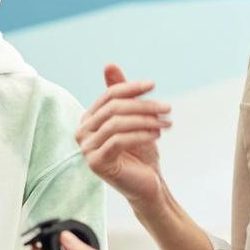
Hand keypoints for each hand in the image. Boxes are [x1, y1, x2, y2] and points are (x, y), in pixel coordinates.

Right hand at [75, 64, 171, 205]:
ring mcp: (86, 148)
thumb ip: (121, 94)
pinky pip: (118, 140)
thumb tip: (109, 64)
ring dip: (146, 120)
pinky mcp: (96, 162)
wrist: (146, 185)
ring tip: (166, 123)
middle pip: (114, 108)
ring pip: (117, 123)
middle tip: (166, 108)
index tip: (153, 85)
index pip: (109, 95)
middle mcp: (82, 132)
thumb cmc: (140, 152)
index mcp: (88, 119)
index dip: (131, 88)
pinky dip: (141, 134)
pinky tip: (157, 134)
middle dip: (143, 105)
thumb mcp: (134, 119)